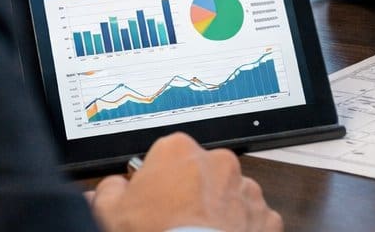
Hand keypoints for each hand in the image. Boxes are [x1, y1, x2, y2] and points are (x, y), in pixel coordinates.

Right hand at [91, 133, 280, 231]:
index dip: (157, 179)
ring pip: (230, 194)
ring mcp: (246, 189)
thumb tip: (108, 188)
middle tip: (172, 221)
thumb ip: (108, 191)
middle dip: (190, 192)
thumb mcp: (110, 214)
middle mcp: (218, 162)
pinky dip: (242, 230)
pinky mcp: (266, 217)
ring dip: (218, 210)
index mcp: (180, 151)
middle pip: (202, 171)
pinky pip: (253, 220)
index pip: (167, 154)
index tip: (150, 199)